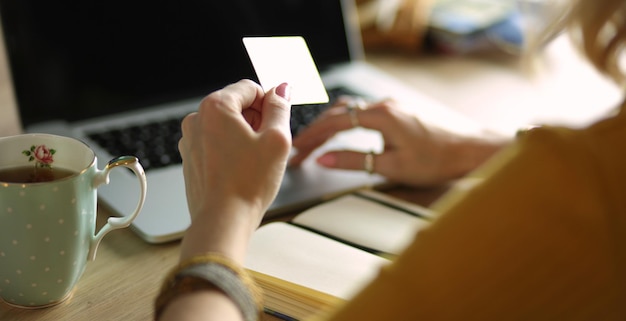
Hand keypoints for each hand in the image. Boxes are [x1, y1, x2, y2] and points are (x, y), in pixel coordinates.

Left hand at [177, 79, 291, 260]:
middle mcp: (196, 119)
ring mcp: (190, 140)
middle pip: (236, 105)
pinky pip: (216, 143)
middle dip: (256, 120)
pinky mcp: (191, 158)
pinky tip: (241, 171)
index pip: (250, 88)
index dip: (269, 104)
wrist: (223, 221)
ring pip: (226, 125)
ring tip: (254, 161)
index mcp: (215, 107)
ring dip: (244, 136)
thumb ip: (280, 107)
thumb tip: (282, 89)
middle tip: (268, 146)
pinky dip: (231, 150)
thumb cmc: (249, 183)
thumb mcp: (277, 139)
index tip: (277, 125)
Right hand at [289, 97, 505, 185]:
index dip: (313, 137)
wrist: (470, 150)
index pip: (336, 123)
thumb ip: (354, 161)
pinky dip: (345, 122)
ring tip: (313, 141)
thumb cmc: (437, 160)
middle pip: (339, 113)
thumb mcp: (392, 166)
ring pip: (350, 109)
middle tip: (300, 149)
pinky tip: (341, 132)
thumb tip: (324, 159)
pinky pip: (363, 112)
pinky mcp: (398, 112)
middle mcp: (384, 105)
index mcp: (381, 116)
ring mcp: (392, 106)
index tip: (298, 149)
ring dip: (330, 124)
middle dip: (316, 131)